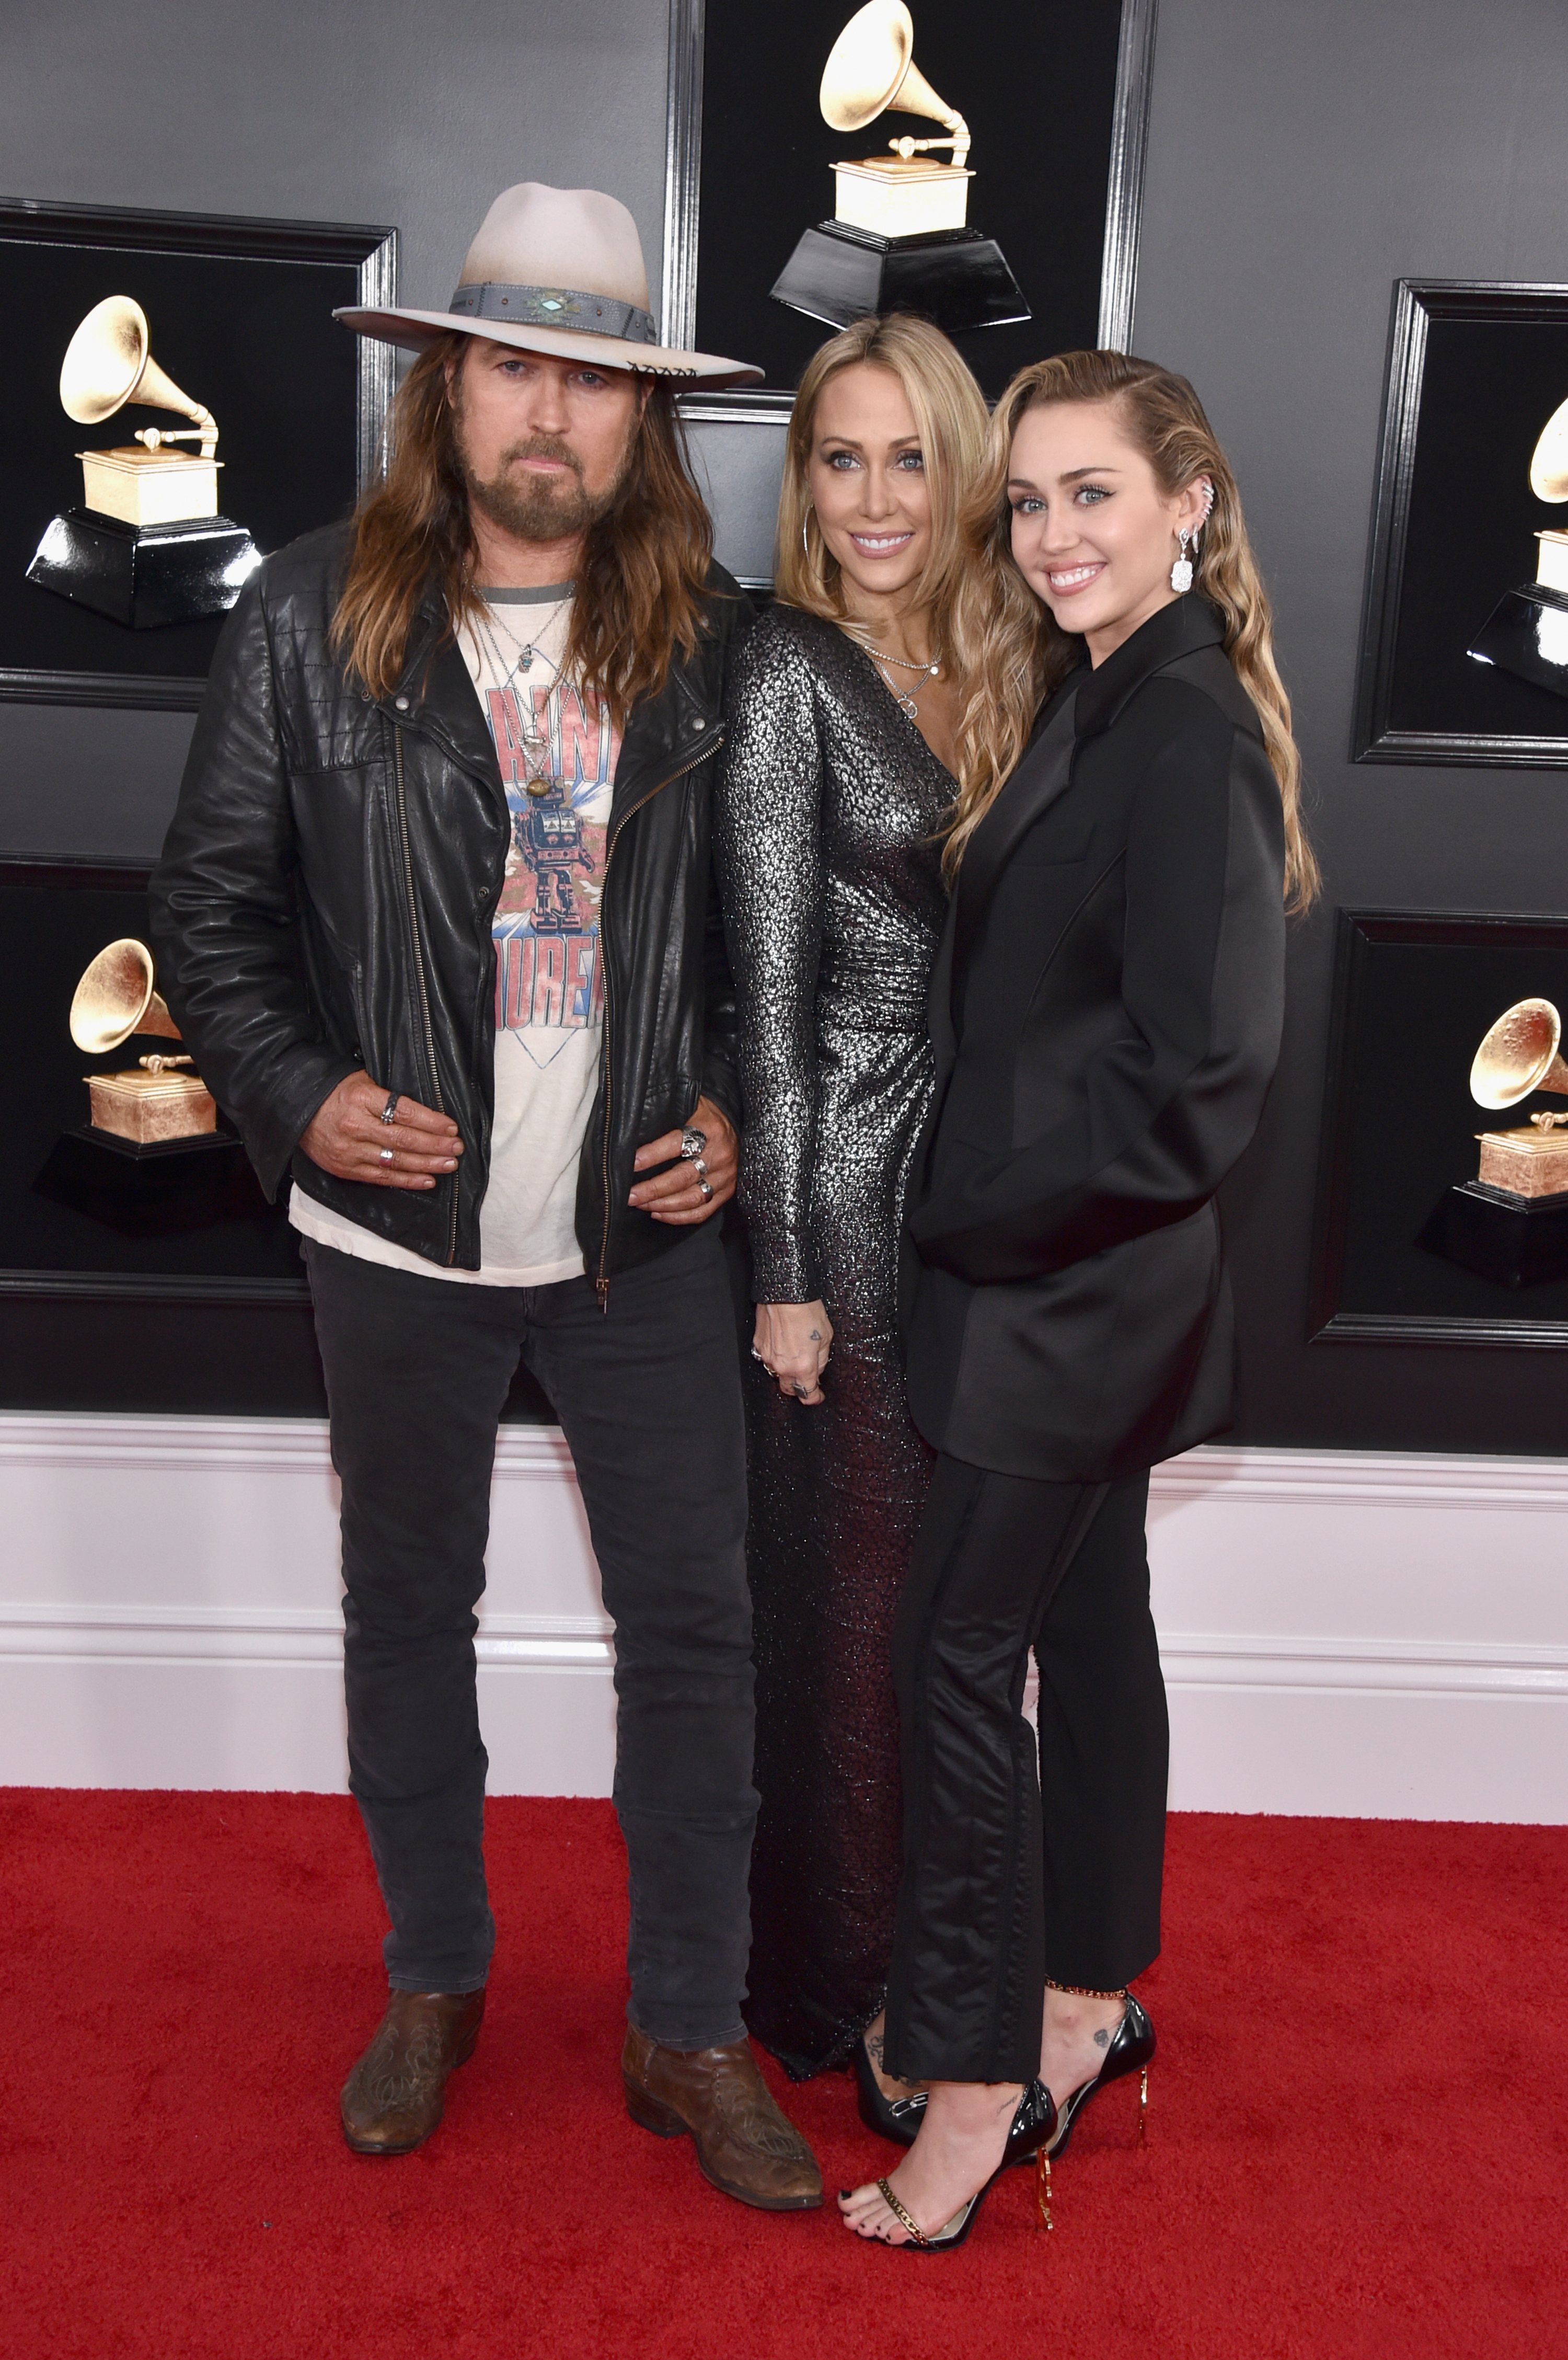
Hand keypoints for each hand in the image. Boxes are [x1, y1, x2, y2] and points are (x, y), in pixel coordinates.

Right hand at [299, 1073, 462, 1190]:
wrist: (296, 1109)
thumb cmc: (336, 1092)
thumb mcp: (361, 1081)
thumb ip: (389, 1096)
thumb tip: (427, 1111)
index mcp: (361, 1098)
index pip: (404, 1111)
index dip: (431, 1122)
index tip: (451, 1128)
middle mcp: (355, 1126)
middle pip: (403, 1139)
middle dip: (434, 1145)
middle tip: (456, 1148)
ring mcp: (349, 1151)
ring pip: (395, 1161)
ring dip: (426, 1164)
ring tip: (449, 1164)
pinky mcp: (345, 1169)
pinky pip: (381, 1178)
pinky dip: (407, 1180)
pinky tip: (427, 1180)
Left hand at [628, 1095, 735, 1224]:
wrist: (733, 1121)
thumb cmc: (704, 1114)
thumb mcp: (689, 1104)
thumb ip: (667, 1115)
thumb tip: (633, 1130)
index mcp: (709, 1129)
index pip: (677, 1144)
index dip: (652, 1155)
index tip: (631, 1164)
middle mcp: (720, 1154)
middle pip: (683, 1178)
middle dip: (652, 1189)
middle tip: (630, 1195)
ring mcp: (725, 1176)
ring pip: (692, 1198)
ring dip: (662, 1205)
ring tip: (640, 1204)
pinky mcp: (726, 1191)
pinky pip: (702, 1211)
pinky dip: (678, 1217)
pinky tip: (658, 1213)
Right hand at [753, 1300, 832, 1405]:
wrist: (785, 1294)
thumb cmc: (807, 1311)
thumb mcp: (827, 1337)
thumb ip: (822, 1360)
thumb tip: (817, 1370)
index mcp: (802, 1367)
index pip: (807, 1394)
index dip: (814, 1397)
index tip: (818, 1396)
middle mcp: (782, 1366)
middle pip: (789, 1389)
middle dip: (799, 1388)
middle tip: (807, 1379)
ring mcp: (767, 1357)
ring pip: (777, 1374)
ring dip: (786, 1371)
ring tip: (795, 1356)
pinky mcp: (758, 1345)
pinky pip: (767, 1359)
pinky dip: (775, 1357)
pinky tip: (782, 1346)